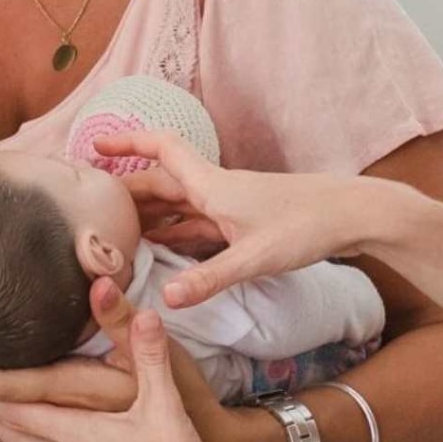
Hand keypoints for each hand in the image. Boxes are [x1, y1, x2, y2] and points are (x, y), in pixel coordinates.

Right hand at [97, 130, 387, 308]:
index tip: (95, 143)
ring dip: (148, 211)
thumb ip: (209, 278)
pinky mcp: (244, 221)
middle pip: (161, 181)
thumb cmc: (306, 227)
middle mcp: (216, 189)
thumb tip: (166, 299)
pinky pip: (196, 221)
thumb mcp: (255, 257)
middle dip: (125, 188)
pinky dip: (174, 229)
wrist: (352, 215)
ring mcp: (230, 204)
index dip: (126, 142)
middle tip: (90, 203)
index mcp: (212, 186)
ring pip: (178, 202)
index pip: (161, 150)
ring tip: (114, 228)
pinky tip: (162, 246)